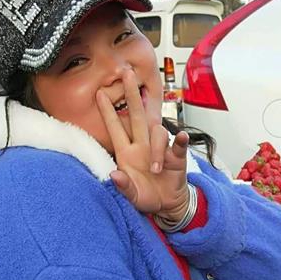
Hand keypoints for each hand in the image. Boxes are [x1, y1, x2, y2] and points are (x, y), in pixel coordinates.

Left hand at [97, 69, 189, 221]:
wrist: (166, 205)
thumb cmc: (146, 197)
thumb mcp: (131, 196)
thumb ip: (123, 187)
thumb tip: (114, 176)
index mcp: (127, 153)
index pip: (116, 128)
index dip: (108, 111)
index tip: (99, 93)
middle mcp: (142, 146)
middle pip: (137, 116)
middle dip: (132, 95)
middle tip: (127, 74)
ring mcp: (160, 150)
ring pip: (158, 133)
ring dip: (157, 148)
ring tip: (156, 170)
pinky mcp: (176, 157)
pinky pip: (178, 145)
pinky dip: (180, 141)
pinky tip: (180, 138)